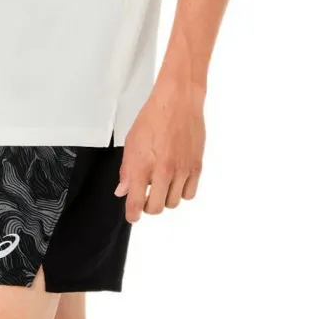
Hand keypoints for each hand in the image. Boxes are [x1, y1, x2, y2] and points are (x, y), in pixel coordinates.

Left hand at [113, 76, 204, 222]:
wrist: (177, 102)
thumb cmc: (153, 117)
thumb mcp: (131, 141)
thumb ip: (127, 170)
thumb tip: (123, 191)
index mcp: (143, 165)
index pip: (136, 203)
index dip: (133, 215)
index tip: (133, 216)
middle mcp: (163, 171)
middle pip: (156, 208)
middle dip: (149, 206)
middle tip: (146, 197)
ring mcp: (181, 171)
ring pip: (173, 203)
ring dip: (166, 198)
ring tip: (162, 184)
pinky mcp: (196, 167)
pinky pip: (189, 194)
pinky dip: (182, 192)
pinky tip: (176, 180)